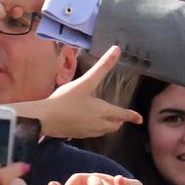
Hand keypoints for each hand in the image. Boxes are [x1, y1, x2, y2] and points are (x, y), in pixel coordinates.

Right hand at [19, 46, 140, 139]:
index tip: (139, 119)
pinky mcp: (77, 135)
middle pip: (114, 125)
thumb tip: (117, 49)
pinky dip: (95, 128)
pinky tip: (86, 122)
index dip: (131, 116)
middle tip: (119, 115)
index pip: (122, 115)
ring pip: (104, 131)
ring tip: (103, 118)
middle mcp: (98, 124)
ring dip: (107, 125)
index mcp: (103, 111)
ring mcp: (87, 131)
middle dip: (118, 120)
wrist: (45, 119)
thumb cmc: (66, 99)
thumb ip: (102, 66)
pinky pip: (92, 133)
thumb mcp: (85, 81)